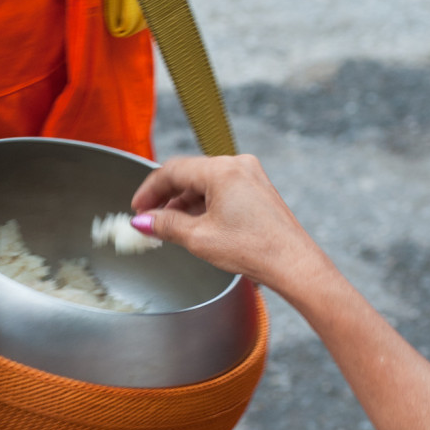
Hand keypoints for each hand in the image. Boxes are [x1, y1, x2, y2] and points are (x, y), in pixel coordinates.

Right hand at [131, 154, 320, 292]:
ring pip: (205, 182)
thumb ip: (165, 225)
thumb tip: (143, 221)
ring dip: (184, 202)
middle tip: (148, 217)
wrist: (293, 264)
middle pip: (189, 174)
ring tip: (169, 226)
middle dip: (166, 197)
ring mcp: (250, 176)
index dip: (149, 190)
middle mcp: (238, 166)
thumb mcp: (199, 238)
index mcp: (222, 170)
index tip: (136, 207)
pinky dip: (203, 204)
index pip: (172, 171)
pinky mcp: (258, 190)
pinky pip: (221, 190)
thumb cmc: (254, 249)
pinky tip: (194, 224)